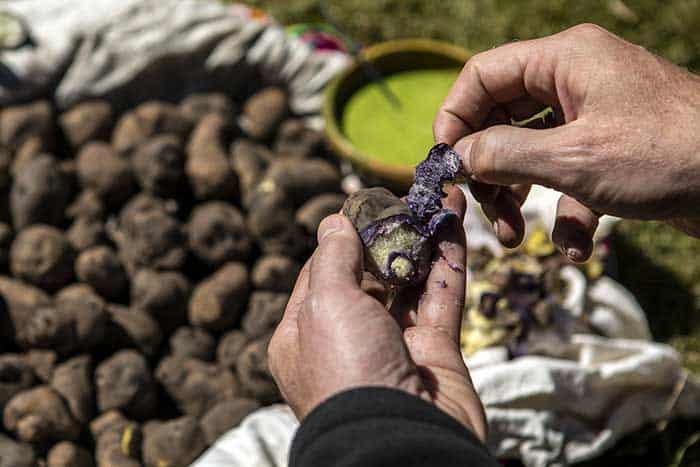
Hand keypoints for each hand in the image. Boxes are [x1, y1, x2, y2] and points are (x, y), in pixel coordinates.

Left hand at [268, 187, 486, 440]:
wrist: (401, 442)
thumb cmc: (347, 370)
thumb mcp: (324, 305)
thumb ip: (332, 259)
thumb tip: (333, 222)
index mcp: (305, 336)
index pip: (321, 275)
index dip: (342, 238)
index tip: (364, 206)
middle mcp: (348, 340)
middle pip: (369, 277)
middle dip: (389, 236)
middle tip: (407, 198)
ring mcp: (395, 347)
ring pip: (410, 283)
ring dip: (425, 240)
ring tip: (440, 199)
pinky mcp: (436, 354)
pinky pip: (442, 298)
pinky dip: (449, 262)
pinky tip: (455, 224)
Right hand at [434, 23, 699, 260]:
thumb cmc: (667, 157)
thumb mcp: (571, 159)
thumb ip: (503, 154)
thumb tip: (457, 157)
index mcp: (564, 61)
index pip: (482, 76)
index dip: (455, 117)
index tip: (446, 163)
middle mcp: (574, 82)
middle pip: (501, 119)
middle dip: (488, 171)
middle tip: (483, 209)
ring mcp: (593, 118)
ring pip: (528, 153)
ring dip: (517, 198)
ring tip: (516, 238)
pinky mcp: (609, 153)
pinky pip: (565, 177)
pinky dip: (564, 213)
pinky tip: (576, 244)